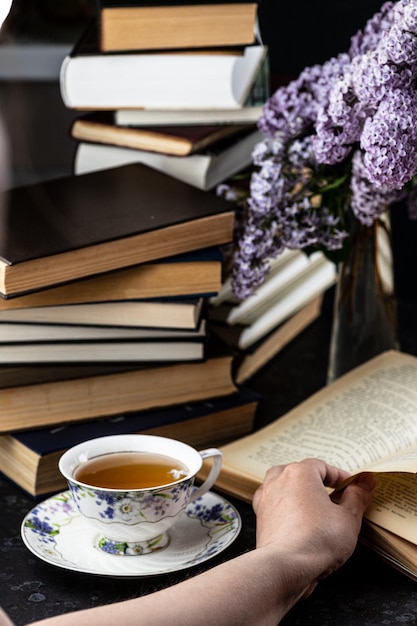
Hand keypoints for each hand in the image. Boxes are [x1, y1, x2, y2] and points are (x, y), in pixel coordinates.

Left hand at [252, 458, 375, 597]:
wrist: (285, 567)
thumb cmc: (316, 540)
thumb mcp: (349, 518)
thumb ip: (357, 496)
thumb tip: (364, 482)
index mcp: (300, 472)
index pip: (323, 467)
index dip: (340, 477)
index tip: (353, 488)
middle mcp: (278, 480)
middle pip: (301, 474)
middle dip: (319, 484)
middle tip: (336, 498)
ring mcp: (266, 498)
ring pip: (286, 487)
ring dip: (301, 495)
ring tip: (317, 510)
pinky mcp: (260, 517)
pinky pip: (276, 505)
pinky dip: (287, 509)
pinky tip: (299, 523)